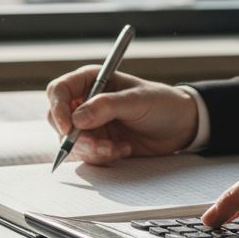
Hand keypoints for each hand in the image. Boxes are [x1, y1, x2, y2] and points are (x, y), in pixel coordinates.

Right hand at [45, 68, 198, 164]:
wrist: (180, 126)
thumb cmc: (161, 103)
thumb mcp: (137, 100)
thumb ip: (107, 106)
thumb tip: (77, 118)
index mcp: (91, 80)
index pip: (59, 91)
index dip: (59, 108)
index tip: (70, 128)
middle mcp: (85, 101)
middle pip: (58, 120)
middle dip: (76, 137)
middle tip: (100, 145)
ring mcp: (90, 124)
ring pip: (71, 142)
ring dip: (92, 150)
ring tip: (119, 148)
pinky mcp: (98, 143)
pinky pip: (87, 155)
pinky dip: (102, 157)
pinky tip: (123, 149)